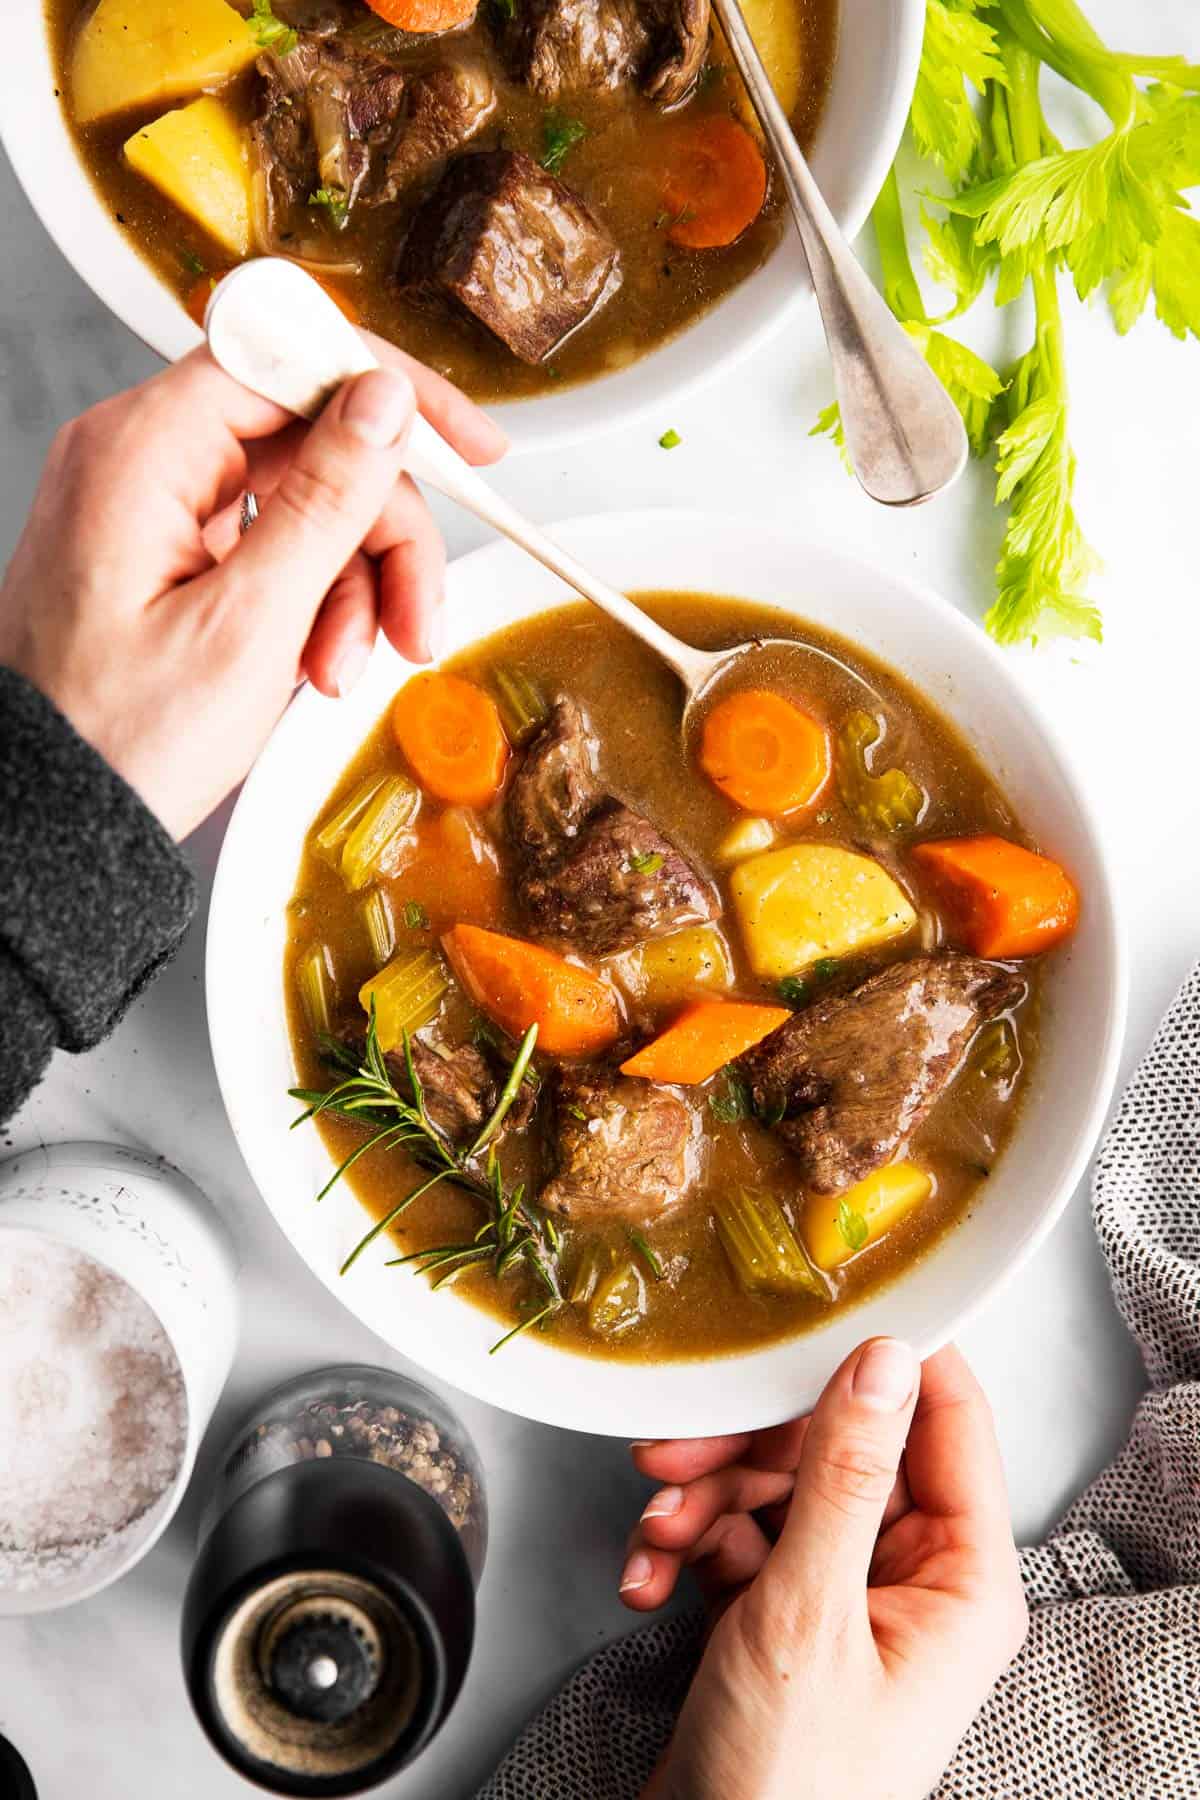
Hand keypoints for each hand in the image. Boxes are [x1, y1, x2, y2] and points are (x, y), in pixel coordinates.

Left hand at [0, 339, 503, 838]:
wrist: (54, 820)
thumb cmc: (120, 740)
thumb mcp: (248, 624)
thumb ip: (326, 499)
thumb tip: (383, 399)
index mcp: (143, 449)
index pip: (290, 356)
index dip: (390, 393)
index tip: (467, 446)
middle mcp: (142, 458)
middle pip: (311, 441)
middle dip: (380, 533)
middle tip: (416, 618)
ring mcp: (152, 506)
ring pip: (302, 501)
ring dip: (351, 585)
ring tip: (345, 670)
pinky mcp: (165, 553)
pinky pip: (268, 546)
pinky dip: (310, 602)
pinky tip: (316, 664)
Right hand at [622, 1342, 1026, 1799]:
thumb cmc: (784, 1787)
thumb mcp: (808, 1613)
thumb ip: (842, 1476)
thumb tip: (883, 1358)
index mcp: (962, 1581)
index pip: (948, 1418)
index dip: (889, 1357)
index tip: (820, 1312)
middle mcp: (914, 1582)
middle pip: (841, 1449)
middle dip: (750, 1449)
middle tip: (679, 1450)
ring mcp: (847, 1599)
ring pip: (779, 1489)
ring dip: (704, 1500)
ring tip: (655, 1530)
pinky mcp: (787, 1617)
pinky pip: (742, 1539)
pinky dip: (690, 1547)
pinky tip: (650, 1578)